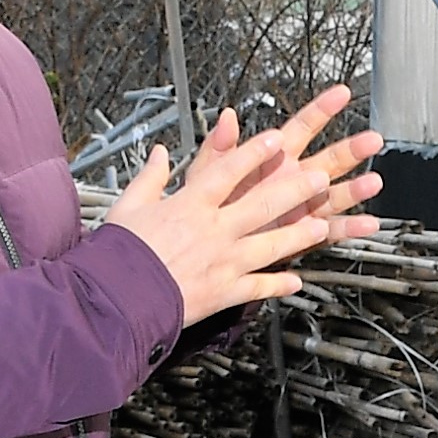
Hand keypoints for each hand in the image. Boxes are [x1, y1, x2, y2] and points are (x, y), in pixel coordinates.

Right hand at [104, 82, 381, 320]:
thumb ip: (150, 177)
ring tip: (320, 226)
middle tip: (321, 177)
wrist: (116, 298)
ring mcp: (224, 261)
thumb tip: (160, 153)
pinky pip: (258, 287)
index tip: (277, 138)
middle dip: (296, 189)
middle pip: (264, 204)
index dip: (255, 152)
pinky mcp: (224, 292)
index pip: (229, 171)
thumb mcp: (129, 205)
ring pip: (272, 245)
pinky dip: (278, 285)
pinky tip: (296, 281)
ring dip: (299, 236)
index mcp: (190, 204)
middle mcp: (214, 229)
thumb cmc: (119, 251)